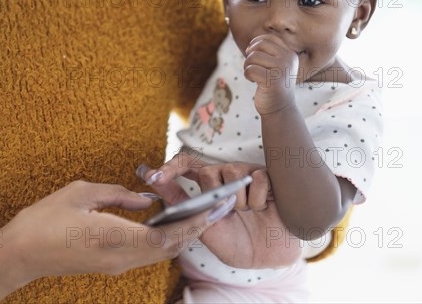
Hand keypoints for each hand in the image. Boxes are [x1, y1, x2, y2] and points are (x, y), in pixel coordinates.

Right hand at [4, 180, 222, 283]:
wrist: (19, 255)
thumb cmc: (44, 220)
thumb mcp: (80, 193)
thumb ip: (118, 194)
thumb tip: (146, 199)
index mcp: (114, 237)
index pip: (167, 236)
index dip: (194, 223)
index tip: (214, 208)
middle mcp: (120, 258)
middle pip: (170, 248)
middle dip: (196, 229)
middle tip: (215, 208)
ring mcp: (116, 266)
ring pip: (160, 254)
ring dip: (182, 236)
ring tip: (198, 213)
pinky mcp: (110, 267)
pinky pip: (147, 255)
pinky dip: (165, 241)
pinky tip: (169, 223)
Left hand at [139, 152, 301, 268]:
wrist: (269, 257)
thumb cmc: (236, 243)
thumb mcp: (204, 228)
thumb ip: (183, 206)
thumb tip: (156, 184)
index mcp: (208, 185)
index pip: (185, 164)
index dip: (168, 167)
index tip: (151, 178)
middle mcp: (225, 175)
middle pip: (207, 171)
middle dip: (213, 195)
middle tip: (228, 213)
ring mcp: (246, 174)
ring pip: (232, 174)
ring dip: (239, 203)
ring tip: (248, 214)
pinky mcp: (267, 176)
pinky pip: (256, 180)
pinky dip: (258, 201)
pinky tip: (264, 209)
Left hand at [244, 34, 298, 114]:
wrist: (280, 109)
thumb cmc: (274, 85)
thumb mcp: (275, 65)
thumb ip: (267, 53)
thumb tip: (250, 45)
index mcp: (290, 54)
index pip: (268, 39)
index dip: (255, 44)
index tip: (253, 56)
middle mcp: (288, 60)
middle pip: (259, 46)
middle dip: (250, 55)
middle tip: (252, 66)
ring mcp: (282, 70)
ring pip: (253, 57)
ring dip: (247, 66)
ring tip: (253, 75)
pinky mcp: (272, 81)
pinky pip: (250, 70)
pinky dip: (248, 75)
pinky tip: (254, 82)